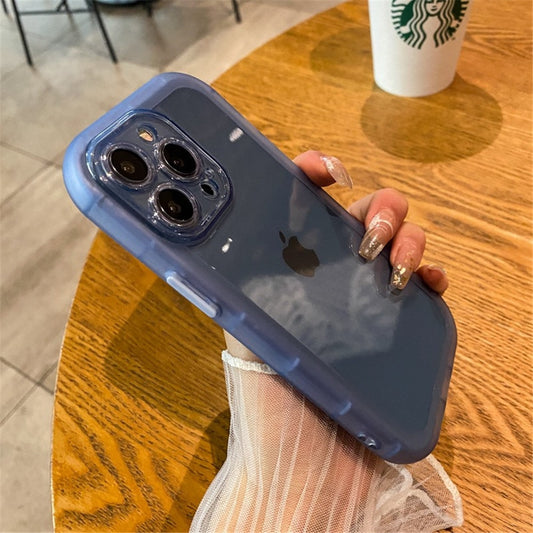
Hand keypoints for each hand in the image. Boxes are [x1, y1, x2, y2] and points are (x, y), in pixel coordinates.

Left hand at [226, 150, 448, 361]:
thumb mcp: (243, 321)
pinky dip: (433, 274)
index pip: (309, 197)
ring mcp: (371, 287)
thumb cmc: (269, 380)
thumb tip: (213, 237)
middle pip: (371, 208)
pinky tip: (428, 283)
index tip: (330, 173)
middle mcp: (337, 263)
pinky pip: (427, 280)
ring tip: (396, 271)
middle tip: (368, 243)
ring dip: (409, 239)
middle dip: (381, 209)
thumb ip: (235, 279)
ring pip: (405, 237)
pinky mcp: (400, 314)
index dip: (319, 170)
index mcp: (299, 255)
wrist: (303, 435)